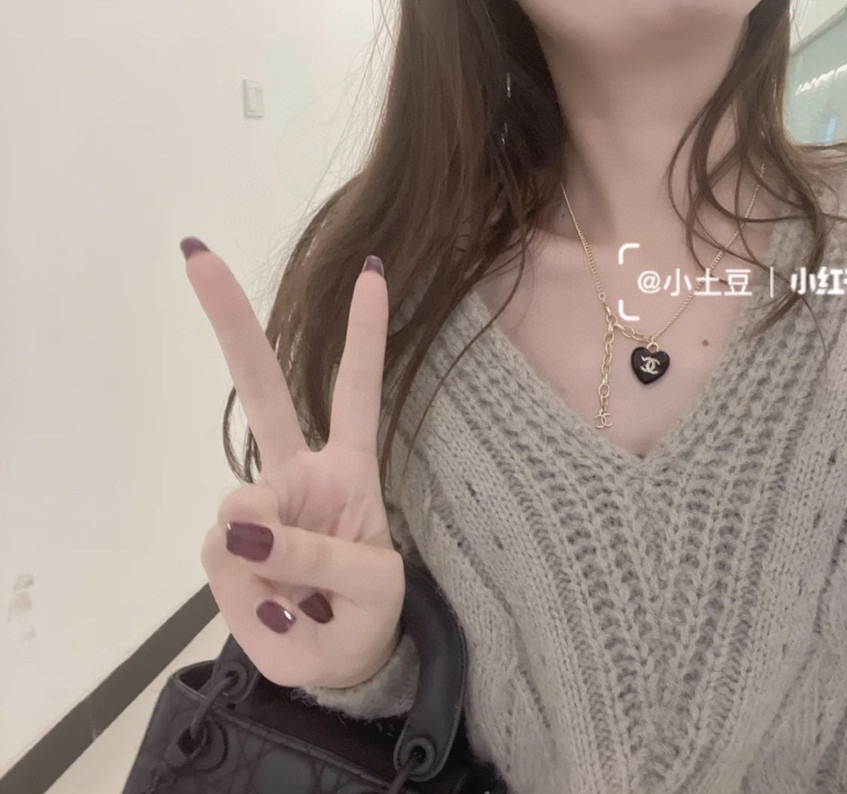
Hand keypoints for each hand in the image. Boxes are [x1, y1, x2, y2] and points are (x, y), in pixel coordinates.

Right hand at [184, 239, 403, 689]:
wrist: (339, 665)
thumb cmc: (369, 615)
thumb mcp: (372, 587)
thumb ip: (318, 554)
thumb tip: (242, 525)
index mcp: (350, 469)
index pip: (356, 392)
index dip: (363, 335)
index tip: (371, 273)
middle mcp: (299, 476)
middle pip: (262, 391)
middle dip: (231, 324)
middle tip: (196, 256)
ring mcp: (260, 510)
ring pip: (240, 508)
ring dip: (268, 561)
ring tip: (298, 601)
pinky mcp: (229, 551)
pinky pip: (223, 556)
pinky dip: (248, 592)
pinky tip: (273, 607)